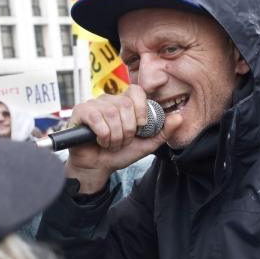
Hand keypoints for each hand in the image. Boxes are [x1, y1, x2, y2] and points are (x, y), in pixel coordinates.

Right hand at [65, 84, 182, 193]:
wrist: (99, 167)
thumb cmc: (120, 153)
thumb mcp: (147, 144)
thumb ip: (163, 131)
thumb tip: (178, 117)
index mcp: (125, 103)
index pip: (136, 91)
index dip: (141, 109)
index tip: (141, 127)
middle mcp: (110, 100)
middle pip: (125, 104)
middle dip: (128, 129)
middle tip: (123, 141)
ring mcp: (94, 104)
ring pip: (111, 113)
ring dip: (115, 136)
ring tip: (112, 144)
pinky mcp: (81, 112)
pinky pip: (95, 117)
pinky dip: (102, 134)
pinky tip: (100, 141)